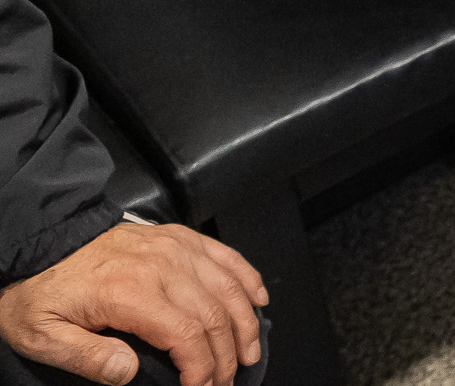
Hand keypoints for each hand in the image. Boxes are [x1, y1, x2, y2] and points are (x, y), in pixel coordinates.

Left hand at [0, 223, 266, 385]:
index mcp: (131, 292)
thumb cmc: (43, 290)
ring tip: (249, 353)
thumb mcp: (43, 335)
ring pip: (229, 287)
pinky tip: (259, 300)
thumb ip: (86, 357)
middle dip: (226, 355)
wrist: (45, 242)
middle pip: (214, 314)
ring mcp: (177, 248)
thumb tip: (130, 371)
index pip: (186, 334)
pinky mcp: (182, 237)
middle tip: (224, 382)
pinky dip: (248, 279)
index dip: (202, 367)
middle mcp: (163, 266)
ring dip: (246, 323)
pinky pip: (227, 256)